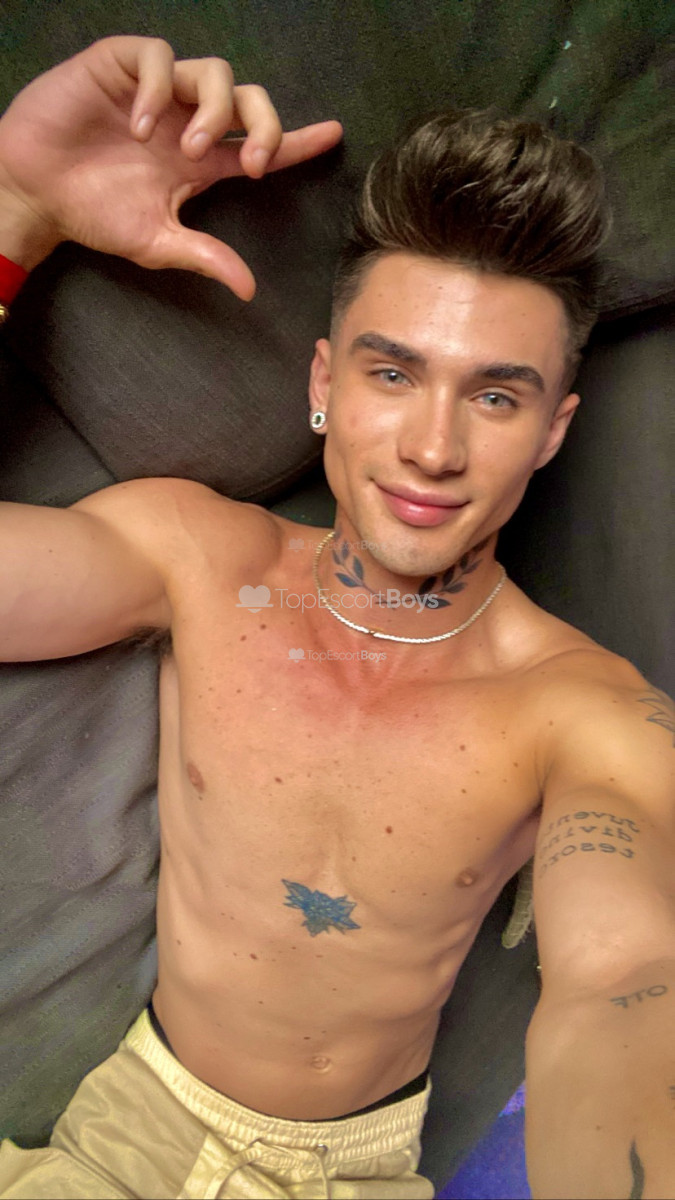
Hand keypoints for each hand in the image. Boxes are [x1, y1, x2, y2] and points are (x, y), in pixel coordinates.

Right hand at [0, 36, 342, 297]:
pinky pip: (157, 57)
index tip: (332, 136)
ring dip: (212, 110)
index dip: (296, 140)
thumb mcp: (155, 242)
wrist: (34, 193)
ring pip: (213, 72)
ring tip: (186, 150)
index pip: (257, 143)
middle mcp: (185, 119)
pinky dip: (156, 88)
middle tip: (250, 161)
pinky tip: (140, 125)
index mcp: (200, 159)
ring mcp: (155, 91)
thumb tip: (248, 289)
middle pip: (248, 99)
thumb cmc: (92, 214)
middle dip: (263, 124)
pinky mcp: (119, 67)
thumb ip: (203, 256)